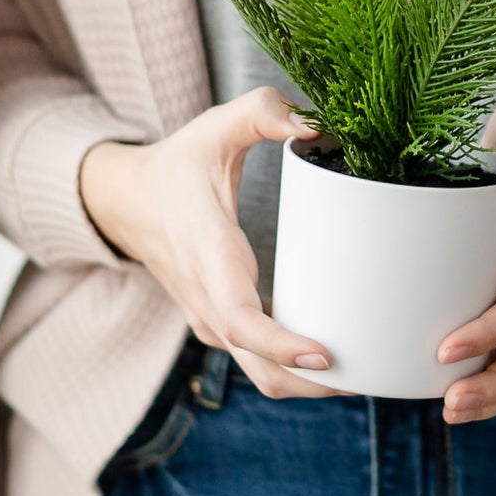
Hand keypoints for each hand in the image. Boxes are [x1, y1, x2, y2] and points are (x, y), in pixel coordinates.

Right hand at [77, 88, 348, 399]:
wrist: (123, 201)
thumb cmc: (176, 165)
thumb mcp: (216, 127)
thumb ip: (264, 113)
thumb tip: (317, 125)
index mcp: (208, 255)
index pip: (240, 320)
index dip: (281, 346)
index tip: (325, 353)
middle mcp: (207, 298)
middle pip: (258, 367)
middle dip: (313, 382)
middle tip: (372, 370)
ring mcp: (211, 319)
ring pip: (259, 372)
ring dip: (308, 382)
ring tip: (367, 366)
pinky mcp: (219, 324)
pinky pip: (257, 361)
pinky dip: (294, 368)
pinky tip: (339, 355)